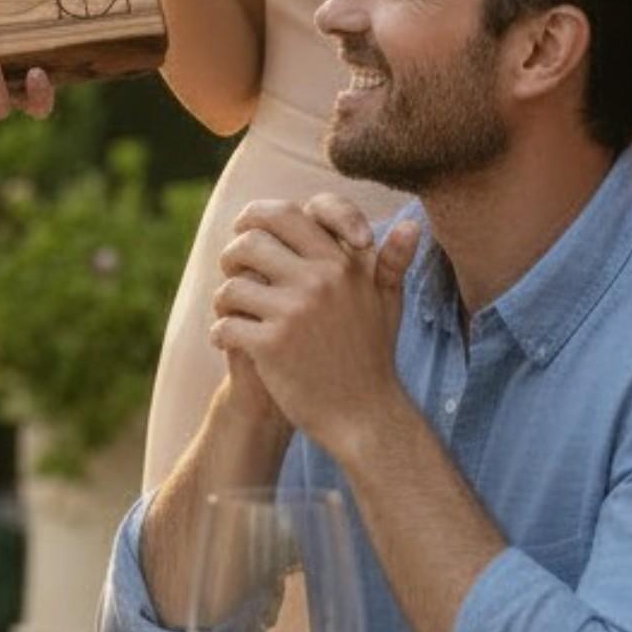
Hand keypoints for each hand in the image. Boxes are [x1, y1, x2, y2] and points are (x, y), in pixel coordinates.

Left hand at [209, 196, 420, 456]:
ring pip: (231, 285)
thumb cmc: (372, 356)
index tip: (247, 228)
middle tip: (232, 270)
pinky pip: (225, 324)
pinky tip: (228, 342)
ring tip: (231, 311)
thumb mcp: (388, 303)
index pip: (289, 213)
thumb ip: (392, 261)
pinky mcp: (272, 345)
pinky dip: (220, 334)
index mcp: (342, 264)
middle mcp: (320, 280)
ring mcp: (295, 312)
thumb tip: (411, 224)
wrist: (366, 417)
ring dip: (223, 300)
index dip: (259, 215)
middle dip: (232, 254)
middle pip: (249, 241)